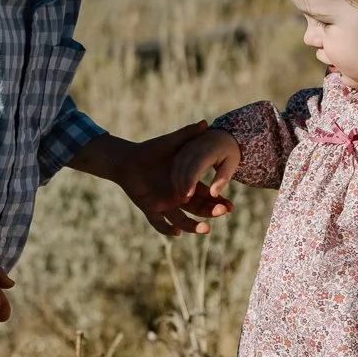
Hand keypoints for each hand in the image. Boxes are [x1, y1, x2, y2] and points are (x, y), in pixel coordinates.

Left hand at [68, 126, 231, 234]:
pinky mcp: (149, 208)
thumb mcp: (171, 143)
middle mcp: (177, 197)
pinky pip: (159, 223)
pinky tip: (177, 233)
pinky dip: (167, 229)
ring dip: (194, 227)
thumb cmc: (150, 150)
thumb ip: (188, 135)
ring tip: (206, 229)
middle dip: (211, 212)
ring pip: (182, 220)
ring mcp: (164, 204)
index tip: (230, 205)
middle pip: (199, 209)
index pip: (207, 196)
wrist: (127, 158)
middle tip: (223, 212)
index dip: (219, 201)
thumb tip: (206, 123)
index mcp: (186, 184)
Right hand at [169, 125, 240, 215]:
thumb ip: (223, 178)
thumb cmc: (229, 151)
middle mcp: (193, 146)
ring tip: (180, 197)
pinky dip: (175, 177)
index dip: (190, 181)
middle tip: (183, 201)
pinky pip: (175, 164)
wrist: (221, 135)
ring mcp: (185, 147)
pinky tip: (178, 189)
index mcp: (207, 149)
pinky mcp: (181, 150)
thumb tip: (214, 194)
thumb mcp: (232, 163)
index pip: (195, 166)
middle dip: (181, 184)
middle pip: (183, 167)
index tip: (188, 196)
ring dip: (176, 182)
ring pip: (176, 166)